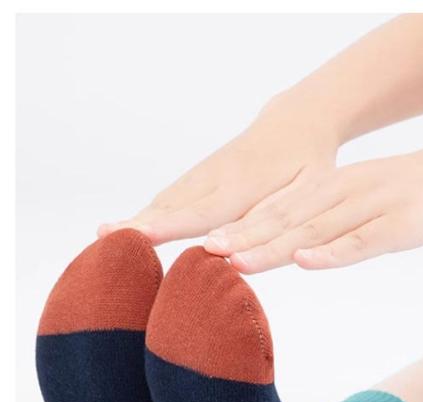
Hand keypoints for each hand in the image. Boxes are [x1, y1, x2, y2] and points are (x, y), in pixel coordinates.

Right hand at [97, 97, 338, 243]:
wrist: (298, 123)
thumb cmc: (308, 166)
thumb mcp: (306, 194)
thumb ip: (272, 221)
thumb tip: (232, 249)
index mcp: (245, 187)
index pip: (203, 211)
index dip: (172, 224)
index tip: (141, 233)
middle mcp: (218, 178)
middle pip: (174, 205)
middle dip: (140, 222)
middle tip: (105, 238)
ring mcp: (207, 174)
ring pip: (169, 198)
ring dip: (138, 216)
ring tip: (105, 234)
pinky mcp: (202, 174)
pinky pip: (172, 195)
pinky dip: (150, 210)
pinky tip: (132, 225)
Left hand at [204, 130, 422, 271]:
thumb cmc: (417, 193)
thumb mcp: (366, 204)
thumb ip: (332, 225)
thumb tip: (296, 250)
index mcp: (332, 191)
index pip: (278, 213)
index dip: (241, 231)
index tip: (204, 249)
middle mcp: (343, 194)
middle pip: (286, 220)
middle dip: (243, 239)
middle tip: (203, 255)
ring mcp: (371, 207)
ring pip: (315, 229)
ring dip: (274, 247)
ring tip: (237, 262)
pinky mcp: (401, 223)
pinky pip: (363, 240)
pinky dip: (333, 252)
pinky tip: (306, 261)